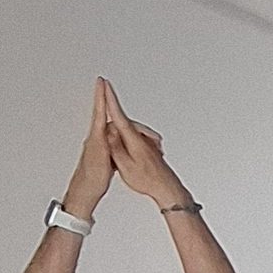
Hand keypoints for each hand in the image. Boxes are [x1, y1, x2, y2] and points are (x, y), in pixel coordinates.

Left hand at [62, 80, 115, 219]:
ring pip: (109, 125)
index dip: (101, 97)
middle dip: (107, 100)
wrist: (83, 193)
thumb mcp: (103, 161)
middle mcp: (95, 138)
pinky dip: (115, 128)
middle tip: (105, 85)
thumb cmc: (93, 180)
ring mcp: (97, 144)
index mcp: (97, 139)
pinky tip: (116, 126)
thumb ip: (106, 143)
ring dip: (110, 112)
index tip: (101, 82)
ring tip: (109, 96)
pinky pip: (110, 135)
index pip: (99, 113)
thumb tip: (109, 129)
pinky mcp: (101, 151)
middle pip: (104, 115)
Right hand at [100, 82, 187, 205]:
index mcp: (132, 140)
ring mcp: (147, 141)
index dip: (110, 98)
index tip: (104, 84)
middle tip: (104, 102)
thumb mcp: (125, 166)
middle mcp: (141, 138)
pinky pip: (134, 138)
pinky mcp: (149, 147)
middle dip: (112, 115)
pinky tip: (128, 154)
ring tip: (114, 142)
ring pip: (128, 131)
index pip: (117, 114)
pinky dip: (128, 142)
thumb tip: (108, 130)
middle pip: (122, 121)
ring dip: (120, 135)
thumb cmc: (147, 180)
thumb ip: (116, 148)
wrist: (167, 188)